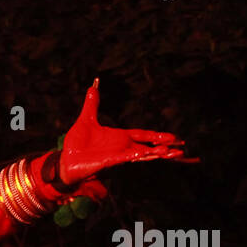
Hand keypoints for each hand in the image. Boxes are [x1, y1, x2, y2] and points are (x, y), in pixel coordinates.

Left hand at [59, 78, 195, 185]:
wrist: (65, 159)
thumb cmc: (75, 144)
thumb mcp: (86, 119)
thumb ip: (92, 104)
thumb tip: (92, 86)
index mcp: (119, 137)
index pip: (143, 135)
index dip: (157, 136)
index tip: (173, 137)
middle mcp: (121, 147)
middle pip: (148, 146)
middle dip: (164, 147)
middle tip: (181, 147)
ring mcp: (117, 155)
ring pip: (142, 154)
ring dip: (158, 153)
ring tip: (174, 153)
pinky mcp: (111, 161)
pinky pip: (129, 157)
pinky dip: (140, 155)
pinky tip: (153, 153)